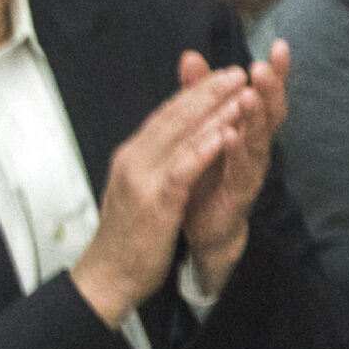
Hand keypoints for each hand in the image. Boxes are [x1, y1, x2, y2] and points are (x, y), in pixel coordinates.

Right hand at [66, 61, 257, 325]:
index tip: (222, 75)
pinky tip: (225, 134)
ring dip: (212, 113)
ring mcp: (142, 181)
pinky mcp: (155, 203)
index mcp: (130, 157)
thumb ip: (153, 161)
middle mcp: (133, 161)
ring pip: (179, 137)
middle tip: (237, 72)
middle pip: (172, 117)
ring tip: (241, 93)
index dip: (195, 92)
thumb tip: (169, 140)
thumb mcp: (138, 190)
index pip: (164, 114)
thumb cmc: (126, 237)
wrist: (108, 277)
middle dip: (207, 93)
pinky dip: (204, 149)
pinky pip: (183, 169)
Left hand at [177, 41, 287, 291]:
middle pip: (271, 113)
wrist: (202, 228)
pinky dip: (236, 151)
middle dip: (271, 88)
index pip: (266, 95)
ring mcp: (250, 170)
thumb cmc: (205, 175)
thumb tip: (190, 56)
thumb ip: (199, 95)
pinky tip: (231, 135)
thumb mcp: (200, 130)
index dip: (276, 72)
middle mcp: (256, 147)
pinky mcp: (237, 194)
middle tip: (266, 64)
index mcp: (249, 129)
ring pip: (258, 140)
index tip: (279, 44)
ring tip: (250, 94)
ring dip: (255, 117)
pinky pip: (239, 171)